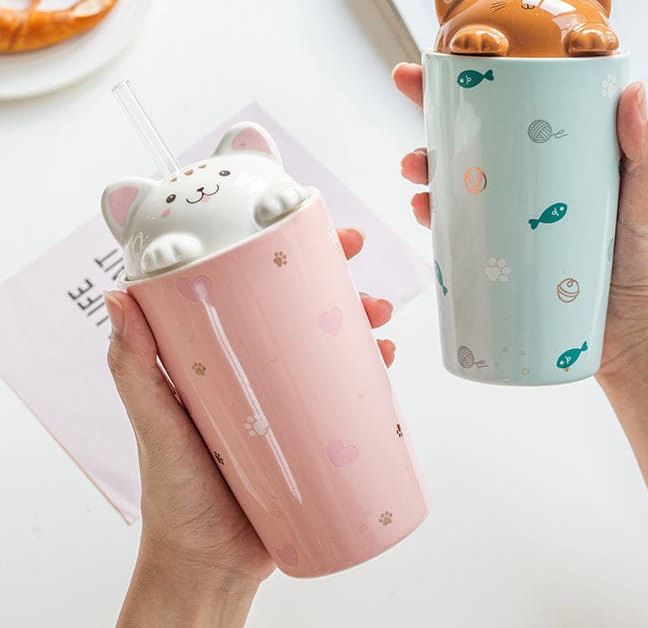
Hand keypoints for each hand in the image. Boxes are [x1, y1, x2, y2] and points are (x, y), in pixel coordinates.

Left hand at [105, 228, 394, 626]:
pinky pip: (348, 392)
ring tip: (378, 320)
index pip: (251, 293)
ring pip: (331, 345)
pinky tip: (382, 360)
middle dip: (335, 280)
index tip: (302, 229)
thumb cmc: (175, 497)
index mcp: (220, 359)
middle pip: (301, 311)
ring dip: (361, 320)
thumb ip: (133, 368)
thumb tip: (118, 296)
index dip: (279, 256)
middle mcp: (257, 372)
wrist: (211, 565)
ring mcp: (288, 401)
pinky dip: (370, 371)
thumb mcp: (154, 425)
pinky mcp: (315, 432)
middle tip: (357, 265)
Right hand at [393, 62, 647, 384]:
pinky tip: (426, 214)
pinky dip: (438, 220)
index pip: (513, 111)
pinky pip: (462, 234)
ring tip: (417, 173)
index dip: (472, 86)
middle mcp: (532, 185)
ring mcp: (514, 222)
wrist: (639, 341)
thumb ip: (645, 152)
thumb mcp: (646, 204)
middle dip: (433, 127)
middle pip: (474, 144)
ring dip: (428, 173)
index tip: (435, 66)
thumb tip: (635, 90)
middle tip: (415, 123)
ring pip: (459, 187)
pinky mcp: (502, 260)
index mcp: (562, 160)